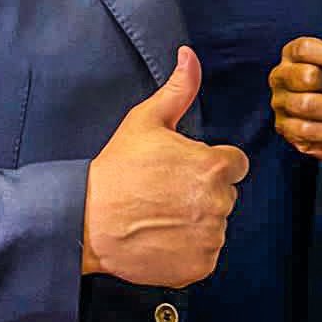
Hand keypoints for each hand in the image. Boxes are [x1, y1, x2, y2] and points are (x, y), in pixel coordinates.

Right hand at [82, 46, 249, 286]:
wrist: (86, 222)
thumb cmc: (116, 170)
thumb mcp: (145, 122)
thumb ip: (178, 90)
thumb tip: (190, 55)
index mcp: (213, 166)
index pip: (234, 165)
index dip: (210, 165)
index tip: (183, 170)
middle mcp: (218, 203)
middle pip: (225, 196)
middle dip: (203, 194)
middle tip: (165, 194)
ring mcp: (210, 237)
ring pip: (215, 226)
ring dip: (196, 223)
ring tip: (159, 217)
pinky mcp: (199, 266)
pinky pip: (205, 255)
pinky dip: (188, 251)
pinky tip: (161, 239)